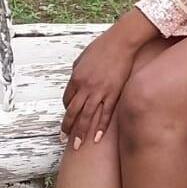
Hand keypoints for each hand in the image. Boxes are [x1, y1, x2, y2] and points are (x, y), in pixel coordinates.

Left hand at [61, 8, 158, 148]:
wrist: (122, 42)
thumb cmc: (103, 46)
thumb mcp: (83, 57)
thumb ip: (77, 71)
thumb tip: (75, 80)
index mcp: (76, 78)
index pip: (67, 100)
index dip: (67, 109)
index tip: (69, 114)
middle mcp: (86, 87)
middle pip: (73, 112)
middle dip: (68, 128)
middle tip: (64, 139)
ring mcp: (100, 91)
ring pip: (87, 117)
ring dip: (81, 133)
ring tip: (77, 146)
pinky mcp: (114, 93)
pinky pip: (106, 114)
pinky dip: (100, 127)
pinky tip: (97, 138)